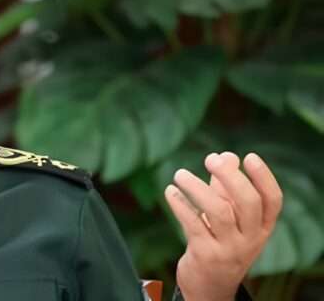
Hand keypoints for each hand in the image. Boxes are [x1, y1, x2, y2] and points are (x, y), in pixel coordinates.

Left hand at [165, 152, 282, 300]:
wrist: (210, 286)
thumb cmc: (220, 241)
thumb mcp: (230, 217)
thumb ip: (226, 187)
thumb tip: (226, 155)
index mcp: (262, 227)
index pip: (272, 200)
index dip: (264, 177)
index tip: (249, 156)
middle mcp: (250, 238)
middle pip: (248, 203)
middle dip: (230, 176)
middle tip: (210, 159)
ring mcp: (229, 248)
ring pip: (218, 212)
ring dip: (197, 188)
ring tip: (179, 174)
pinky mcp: (205, 254)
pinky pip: (193, 224)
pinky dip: (180, 204)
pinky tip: (170, 192)